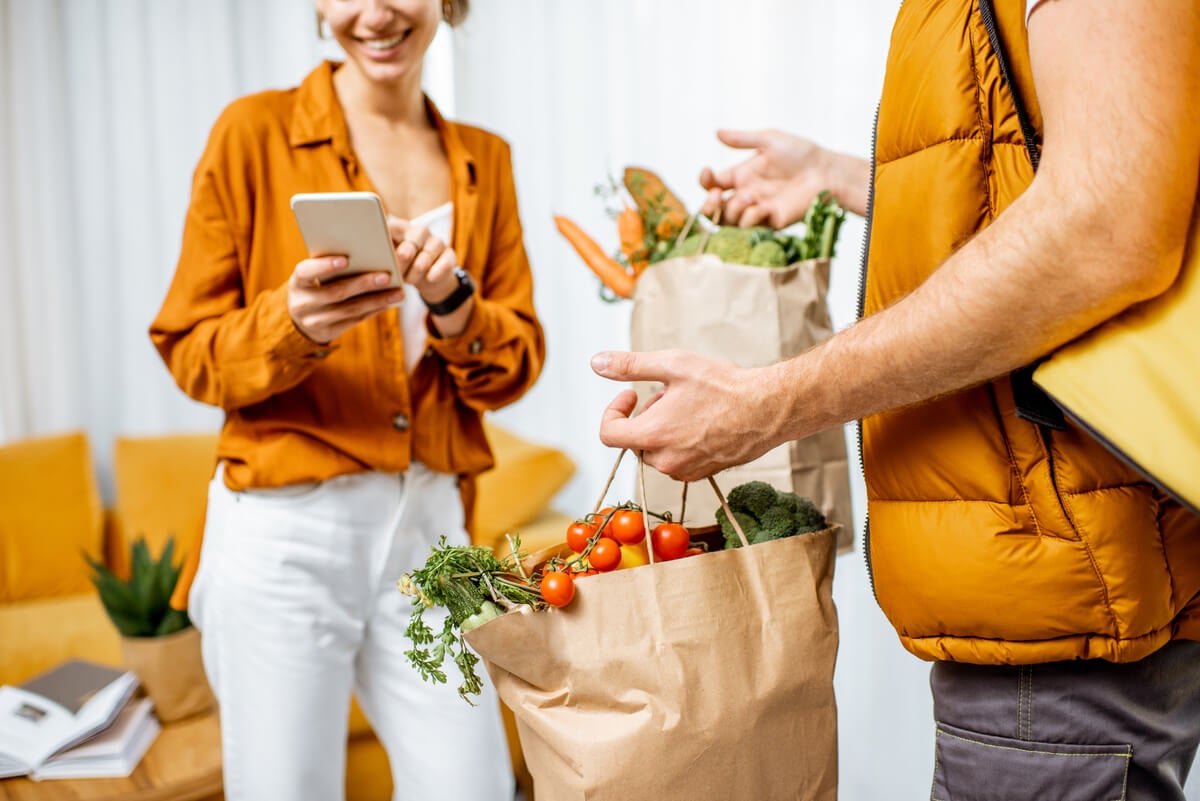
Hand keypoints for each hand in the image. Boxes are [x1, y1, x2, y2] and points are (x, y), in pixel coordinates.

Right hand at [288, 256, 403, 343]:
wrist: (299, 319)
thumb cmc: (313, 285)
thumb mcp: (312, 275)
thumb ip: (329, 265)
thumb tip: (366, 251)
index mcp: (297, 282)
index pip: (306, 271)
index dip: (324, 266)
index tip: (346, 259)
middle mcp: (303, 303)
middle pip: (336, 293)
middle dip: (363, 284)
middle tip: (386, 275)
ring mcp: (314, 321)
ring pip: (350, 310)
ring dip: (377, 300)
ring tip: (398, 292)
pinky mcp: (328, 332)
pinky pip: (355, 320)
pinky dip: (375, 310)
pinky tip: (390, 302)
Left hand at [387, 217, 458, 304]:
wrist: (428, 279)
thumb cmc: (403, 268)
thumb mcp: (390, 262)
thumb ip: (381, 256)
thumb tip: (370, 258)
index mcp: (400, 228)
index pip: (392, 228)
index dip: (386, 241)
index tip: (382, 255)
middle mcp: (420, 231)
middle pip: (411, 243)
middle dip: (403, 261)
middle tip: (397, 274)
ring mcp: (436, 242)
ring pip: (426, 256)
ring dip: (416, 273)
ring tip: (409, 281)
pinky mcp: (449, 255)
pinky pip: (444, 264)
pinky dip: (434, 274)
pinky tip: (429, 279)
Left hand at [591, 349, 778, 480]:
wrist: (768, 409)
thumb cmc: (724, 386)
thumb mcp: (672, 365)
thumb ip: (630, 366)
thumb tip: (597, 363)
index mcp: (652, 435)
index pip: (609, 434)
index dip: (613, 411)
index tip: (631, 395)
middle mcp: (665, 460)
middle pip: (636, 440)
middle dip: (647, 416)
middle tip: (673, 393)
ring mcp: (685, 470)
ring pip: (658, 450)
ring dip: (664, 428)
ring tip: (692, 405)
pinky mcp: (703, 473)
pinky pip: (678, 459)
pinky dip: (682, 441)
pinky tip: (704, 421)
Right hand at [700, 129, 845, 227]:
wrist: (826, 172)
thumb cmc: (802, 153)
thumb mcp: (770, 140)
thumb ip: (743, 139)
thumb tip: (717, 132)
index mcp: (742, 175)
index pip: (712, 184)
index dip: (704, 180)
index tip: (707, 171)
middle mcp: (745, 195)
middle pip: (712, 210)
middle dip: (708, 206)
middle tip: (717, 196)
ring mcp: (756, 210)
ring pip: (727, 221)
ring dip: (733, 210)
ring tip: (750, 196)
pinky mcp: (769, 223)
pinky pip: (749, 227)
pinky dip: (751, 218)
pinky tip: (763, 207)